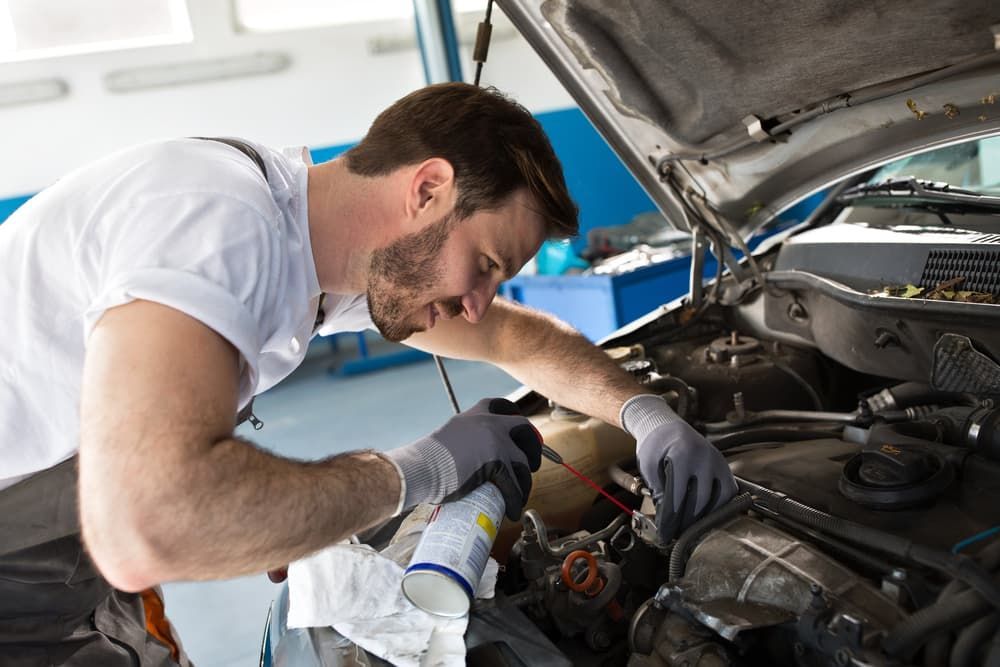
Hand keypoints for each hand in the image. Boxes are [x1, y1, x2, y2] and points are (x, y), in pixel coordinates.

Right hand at [387, 398, 541, 519]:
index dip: (516, 418)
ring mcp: (495, 443)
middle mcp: (489, 424)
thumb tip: (472, 456)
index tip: (521, 431)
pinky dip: (516, 499)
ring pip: (523, 463)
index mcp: (476, 414)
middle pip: (525, 429)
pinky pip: (514, 484)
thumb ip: (466, 439)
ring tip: (519, 496)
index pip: (503, 406)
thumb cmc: (426, 459)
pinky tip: (512, 509)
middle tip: (531, 465)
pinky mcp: (496, 464)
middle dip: (533, 447)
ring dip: (525, 482)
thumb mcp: (451, 436)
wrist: (419, 467)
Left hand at [621, 394, 735, 541]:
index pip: (679, 495)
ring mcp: (718, 461)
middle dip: (689, 521)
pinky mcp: (724, 465)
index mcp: (683, 455)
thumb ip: (657, 489)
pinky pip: (729, 491)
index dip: (672, 518)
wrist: (666, 426)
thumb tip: (666, 517)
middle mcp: (705, 458)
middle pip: (701, 500)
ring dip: (707, 516)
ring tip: (692, 527)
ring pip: (720, 498)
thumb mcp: (648, 464)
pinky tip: (707, 514)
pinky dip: (721, 505)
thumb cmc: (655, 444)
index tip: (666, 532)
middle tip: (678, 533)